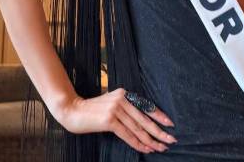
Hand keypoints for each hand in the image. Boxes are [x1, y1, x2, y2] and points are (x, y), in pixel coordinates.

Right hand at [58, 88, 176, 153]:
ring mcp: (116, 109)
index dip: (159, 116)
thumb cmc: (92, 110)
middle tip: (171, 139)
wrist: (72, 110)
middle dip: (159, 131)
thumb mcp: (111, 104)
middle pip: (144, 118)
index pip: (145, 106)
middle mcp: (122, 99)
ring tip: (161, 148)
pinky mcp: (109, 120)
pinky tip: (146, 149)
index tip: (170, 124)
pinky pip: (127, 134)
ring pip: (138, 128)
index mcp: (124, 94)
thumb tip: (141, 123)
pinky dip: (138, 143)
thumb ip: (125, 109)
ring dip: (150, 140)